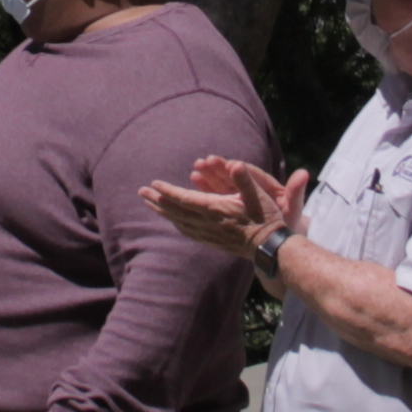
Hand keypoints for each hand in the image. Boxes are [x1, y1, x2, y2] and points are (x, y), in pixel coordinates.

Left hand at [141, 154, 308, 260]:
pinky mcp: (212, 241)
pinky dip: (176, 223)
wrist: (270, 247)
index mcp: (216, 209)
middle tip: (141, 192)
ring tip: (150, 204)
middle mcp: (208, 223)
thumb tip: (235, 164)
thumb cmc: (266, 218)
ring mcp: (209, 234)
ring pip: (179, 222)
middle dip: (157, 201)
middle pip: (176, 211)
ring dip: (163, 213)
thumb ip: (244, 179)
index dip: (168, 192)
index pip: (185, 199)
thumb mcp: (258, 195)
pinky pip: (188, 232)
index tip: (154, 184)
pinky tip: (172, 220)